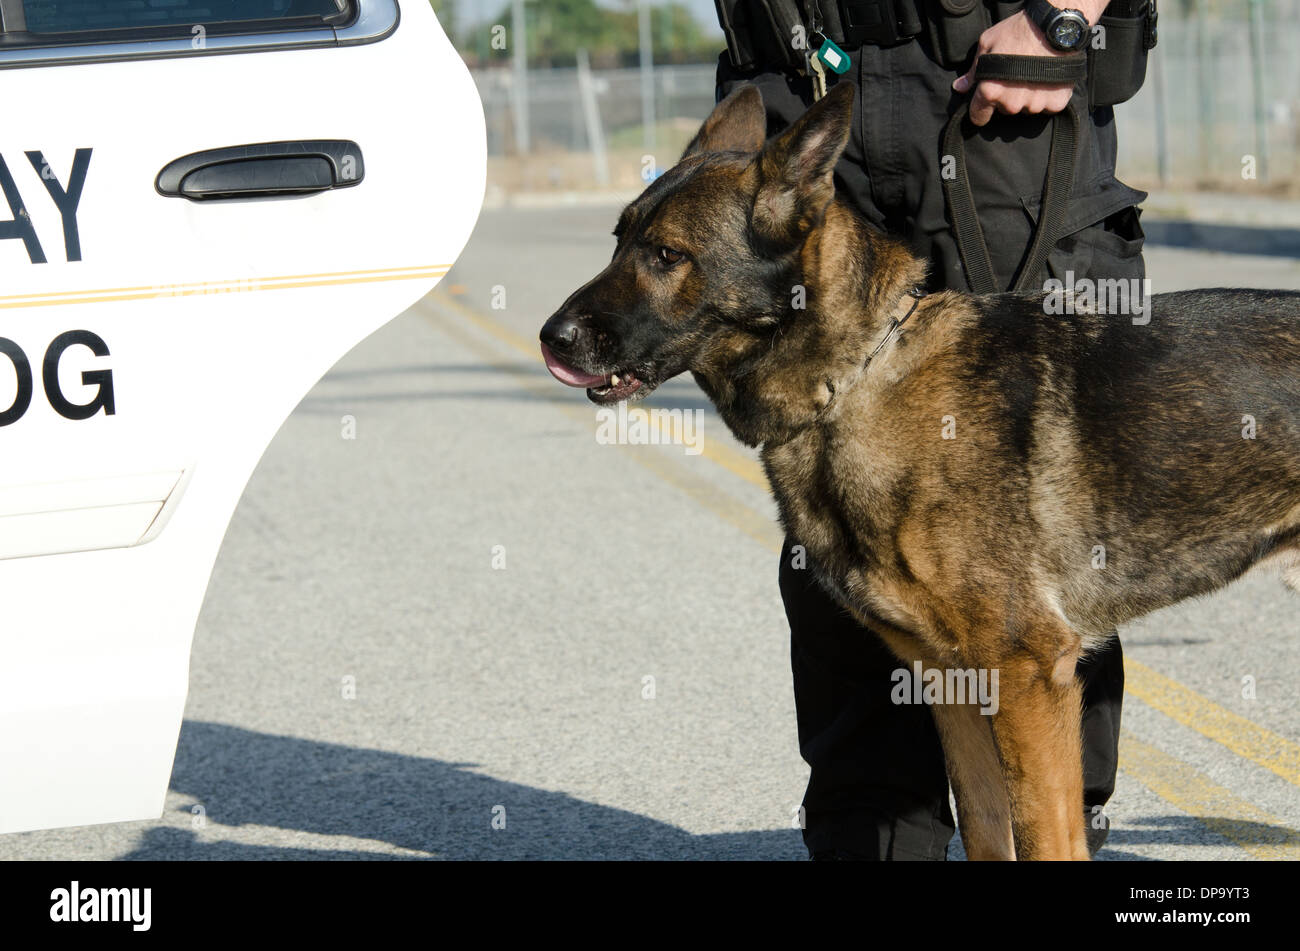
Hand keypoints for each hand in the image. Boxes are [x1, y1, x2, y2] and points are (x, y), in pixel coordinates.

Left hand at [952, 7, 1101, 126]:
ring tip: (1034, 73)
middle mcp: (1012, 103)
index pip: (978, 116)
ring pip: (1027, 108)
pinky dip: (1048, 96)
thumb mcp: (988, 44)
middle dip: (1007, 97)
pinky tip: (1048, 78)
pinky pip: (1048, 106)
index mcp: (991, 91)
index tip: (983, 106)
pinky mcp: (1055, 103)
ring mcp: (1035, 105)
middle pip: (1005, 109)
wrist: (1057, 26)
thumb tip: (960, 87)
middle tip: (1016, 75)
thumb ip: (973, 71)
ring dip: (1028, 96)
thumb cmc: (1020, 31)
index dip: (979, 111)